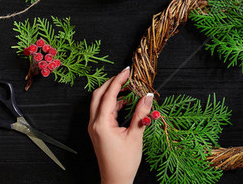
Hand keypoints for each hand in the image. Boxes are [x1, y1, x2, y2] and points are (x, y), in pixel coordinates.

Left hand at [88, 67, 153, 183]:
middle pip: (99, 95)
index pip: (109, 95)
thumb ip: (141, 113)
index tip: (127, 71)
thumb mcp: (135, 135)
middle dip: (112, 83)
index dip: (118, 80)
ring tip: (129, 88)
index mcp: (101, 124)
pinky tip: (125, 103)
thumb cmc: (124, 162)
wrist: (115, 180)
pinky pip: (102, 111)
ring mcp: (94, 127)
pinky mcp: (98, 131)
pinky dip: (113, 103)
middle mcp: (94, 124)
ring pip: (99, 102)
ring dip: (112, 93)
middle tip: (126, 76)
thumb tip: (148, 96)